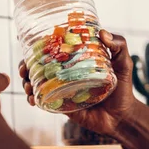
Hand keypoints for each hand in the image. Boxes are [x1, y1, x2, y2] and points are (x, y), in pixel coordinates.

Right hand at [19, 30, 137, 136]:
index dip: (37, 44)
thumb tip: (102, 32)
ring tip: (27, 85)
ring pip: (37, 82)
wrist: (123, 116)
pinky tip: (32, 99)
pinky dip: (33, 98)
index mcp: (77, 60)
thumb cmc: (123, 88)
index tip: (25, 41)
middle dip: (26, 64)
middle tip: (24, 68)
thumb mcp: (124, 63)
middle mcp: (66, 73)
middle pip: (39, 65)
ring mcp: (62, 89)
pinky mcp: (62, 106)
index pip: (54, 48)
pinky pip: (43, 101)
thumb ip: (119, 46)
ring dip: (26, 81)